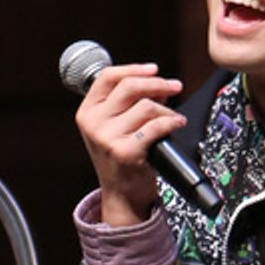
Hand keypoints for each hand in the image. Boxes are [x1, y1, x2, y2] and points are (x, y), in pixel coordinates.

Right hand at [75, 63, 184, 226]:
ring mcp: (107, 137)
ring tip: (174, 118)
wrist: (122, 195)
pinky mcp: (125, 151)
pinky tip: (177, 124)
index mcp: (87, 112)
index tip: (154, 69)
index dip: (133, 69)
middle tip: (175, 86)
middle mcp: (93, 123)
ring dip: (166, 110)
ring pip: (145, 107)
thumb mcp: (114, 128)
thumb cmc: (122, 159)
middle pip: (129, 87)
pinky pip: (155, 126)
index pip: (107, 77)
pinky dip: (171, 122)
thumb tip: (156, 84)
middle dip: (157, 83)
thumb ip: (127, 104)